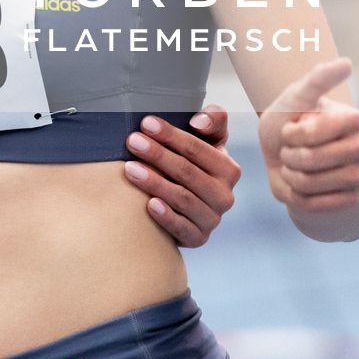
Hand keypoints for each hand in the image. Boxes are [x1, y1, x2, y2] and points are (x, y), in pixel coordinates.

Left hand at [123, 105, 239, 246]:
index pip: (198, 149)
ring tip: (129, 168)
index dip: (171, 135)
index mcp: (228, 169)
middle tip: (132, 141)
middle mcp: (225, 196)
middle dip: (158, 155)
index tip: (146, 123)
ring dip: (154, 182)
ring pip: (183, 199)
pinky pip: (182, 229)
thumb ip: (213, 120)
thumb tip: (199, 121)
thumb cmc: (194, 163)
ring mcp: (212, 219)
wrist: (187, 203)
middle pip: (187, 172)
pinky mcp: (198, 238)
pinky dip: (166, 217)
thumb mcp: (208, 139)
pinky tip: (149, 205)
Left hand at [258, 58, 358, 215]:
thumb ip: (318, 79)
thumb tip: (347, 62)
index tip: (295, 125)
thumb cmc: (289, 118)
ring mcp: (358, 174)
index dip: (295, 131)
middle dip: (289, 153)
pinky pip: (315, 205)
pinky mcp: (350, 199)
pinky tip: (299, 183)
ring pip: (314, 184)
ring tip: (293, 163)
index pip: (316, 132)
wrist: (283, 151)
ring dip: (292, 175)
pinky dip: (297, 196)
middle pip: (313, 160)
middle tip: (290, 147)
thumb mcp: (296, 95)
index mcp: (352, 119)